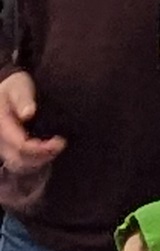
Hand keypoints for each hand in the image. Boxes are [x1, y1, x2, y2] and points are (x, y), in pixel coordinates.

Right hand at [0, 68, 64, 209]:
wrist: (8, 90)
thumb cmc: (16, 86)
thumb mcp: (19, 87)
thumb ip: (23, 99)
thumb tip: (28, 113)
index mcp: (0, 123)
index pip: (20, 144)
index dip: (41, 148)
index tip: (60, 141)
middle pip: (20, 158)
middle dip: (43, 155)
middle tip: (62, 144)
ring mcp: (2, 145)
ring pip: (19, 163)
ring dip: (40, 160)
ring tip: (57, 148)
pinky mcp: (8, 148)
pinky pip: (20, 162)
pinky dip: (35, 160)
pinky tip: (49, 151)